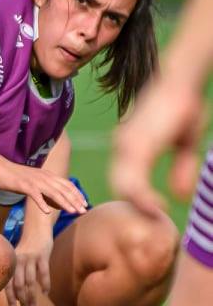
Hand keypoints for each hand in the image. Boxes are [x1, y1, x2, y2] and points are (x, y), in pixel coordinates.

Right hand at [0, 162, 87, 215]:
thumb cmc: (16, 177)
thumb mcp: (35, 181)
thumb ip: (47, 190)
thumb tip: (59, 202)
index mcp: (48, 175)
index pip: (67, 185)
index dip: (77, 194)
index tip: (85, 204)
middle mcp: (44, 177)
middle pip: (63, 190)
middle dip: (75, 201)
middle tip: (83, 211)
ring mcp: (34, 181)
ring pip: (53, 193)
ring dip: (64, 202)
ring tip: (72, 212)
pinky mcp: (24, 185)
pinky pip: (35, 195)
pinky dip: (42, 203)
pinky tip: (47, 211)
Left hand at [6, 233, 52, 305]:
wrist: (36, 231)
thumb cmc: (26, 248)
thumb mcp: (17, 259)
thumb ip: (15, 273)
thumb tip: (15, 293)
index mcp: (11, 262)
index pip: (7, 282)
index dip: (10, 296)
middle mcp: (18, 261)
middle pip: (19, 284)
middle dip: (22, 299)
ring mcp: (31, 258)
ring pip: (30, 281)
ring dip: (32, 296)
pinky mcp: (43, 256)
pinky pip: (44, 273)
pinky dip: (45, 284)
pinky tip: (45, 293)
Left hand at [109, 78, 207, 215]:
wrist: (180, 82)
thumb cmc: (184, 109)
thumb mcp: (185, 143)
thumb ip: (181, 169)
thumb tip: (179, 196)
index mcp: (130, 146)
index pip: (124, 180)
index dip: (137, 199)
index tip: (153, 215)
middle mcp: (123, 146)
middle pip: (119, 185)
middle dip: (135, 205)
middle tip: (153, 222)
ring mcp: (127, 145)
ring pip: (123, 185)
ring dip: (139, 205)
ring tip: (156, 218)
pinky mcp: (138, 143)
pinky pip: (134, 176)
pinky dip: (142, 195)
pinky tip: (156, 206)